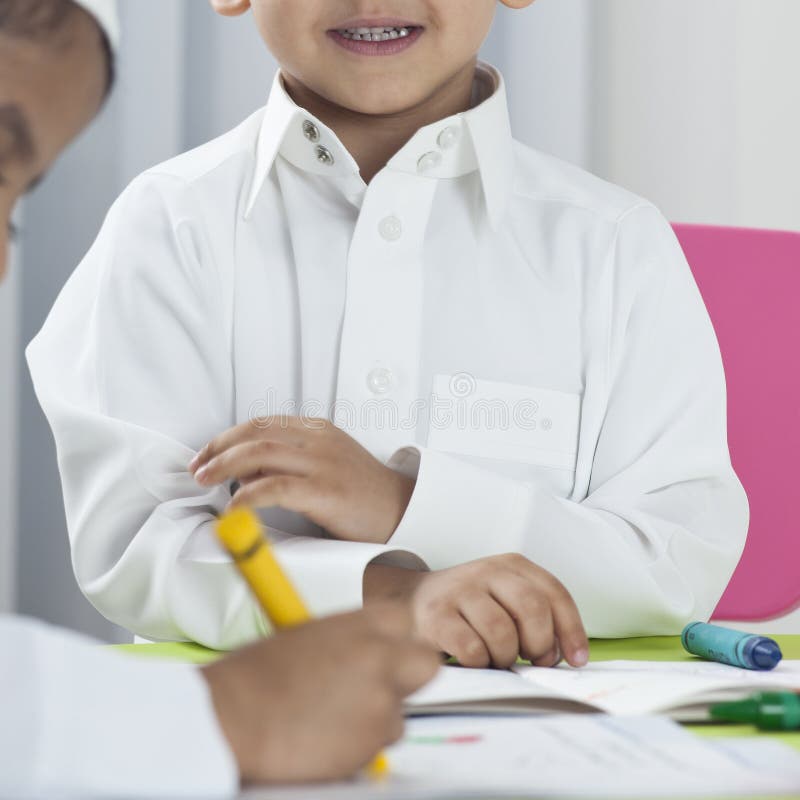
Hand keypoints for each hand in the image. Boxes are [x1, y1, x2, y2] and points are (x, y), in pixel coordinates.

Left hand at [189, 416, 414, 543]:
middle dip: (219, 448)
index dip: (228, 436)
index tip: (206, 453)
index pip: (263, 423)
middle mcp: (319, 441)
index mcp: (318, 430)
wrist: (402, 511)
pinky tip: (234, 506)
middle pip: (256, 433)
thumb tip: (247, 471)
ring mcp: (323, 464)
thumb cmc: (363, 493)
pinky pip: (276, 487)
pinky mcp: (326, 491)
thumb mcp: (329, 462)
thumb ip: (292, 460)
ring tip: (206, 480)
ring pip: (261, 453)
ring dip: (225, 465)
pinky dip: (247, 495)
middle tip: (198, 467)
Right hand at [201, 607, 438, 784]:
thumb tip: (364, 651)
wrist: (233, 717)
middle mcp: (379, 657)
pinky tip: (324, 739)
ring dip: (376, 719)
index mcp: (360, 624)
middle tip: (380, 688)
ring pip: (400, 714)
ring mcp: (379, 700)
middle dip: (408, 678)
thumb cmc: (256, 677)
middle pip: (426, 664)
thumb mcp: (307, 637)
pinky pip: (378, 746)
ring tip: (331, 720)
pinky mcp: (371, 742)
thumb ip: (347, 641)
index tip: (383, 653)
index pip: (406, 621)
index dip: (395, 640)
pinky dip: (359, 746)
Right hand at [363, 554, 588, 669]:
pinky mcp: (436, 615)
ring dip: (506, 657)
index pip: (554, 593)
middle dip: (539, 644)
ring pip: (502, 632)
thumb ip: (536, 616)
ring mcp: (460, 590)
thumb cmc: (469, 608)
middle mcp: (487, 571)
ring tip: (497, 659)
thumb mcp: (505, 597)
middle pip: (532, 608)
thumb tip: (565, 655)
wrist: (411, 601)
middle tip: (531, 660)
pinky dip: (480, 663)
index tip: (575, 660)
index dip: (571, 629)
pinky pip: (472, 648)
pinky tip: (474, 660)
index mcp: (512, 565)